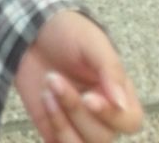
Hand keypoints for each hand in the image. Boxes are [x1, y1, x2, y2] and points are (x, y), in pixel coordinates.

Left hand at [13, 10, 142, 141]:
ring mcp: (77, 122)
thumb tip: (121, 103)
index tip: (88, 97)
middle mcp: (101, 113)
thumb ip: (110, 70)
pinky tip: (43, 101)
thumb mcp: (91, 41)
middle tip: (54, 79)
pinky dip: (52, 129)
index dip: (111, 116)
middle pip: (102, 136)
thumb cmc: (67, 31)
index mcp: (118, 93)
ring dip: (62, 123)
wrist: (29, 27)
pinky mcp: (53, 126)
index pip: (129, 121)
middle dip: (75, 110)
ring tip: (46, 91)